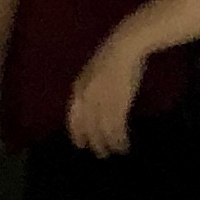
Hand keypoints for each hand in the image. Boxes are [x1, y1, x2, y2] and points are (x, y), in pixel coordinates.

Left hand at [65, 30, 150, 152]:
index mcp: (78, 89)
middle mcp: (86, 98)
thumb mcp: (92, 73)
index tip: (81, 145)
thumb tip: (91, 110)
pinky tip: (124, 144)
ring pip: (102, 131)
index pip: (73, 119)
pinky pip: (116, 128)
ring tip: (116, 151)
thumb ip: (89, 91)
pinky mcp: (117, 104)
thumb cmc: (112, 56)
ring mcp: (102, 101)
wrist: (125, 46)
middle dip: (94, 143)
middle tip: (101, 153)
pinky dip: (119, 139)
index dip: (77, 133)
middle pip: (87, 128)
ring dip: (108, 144)